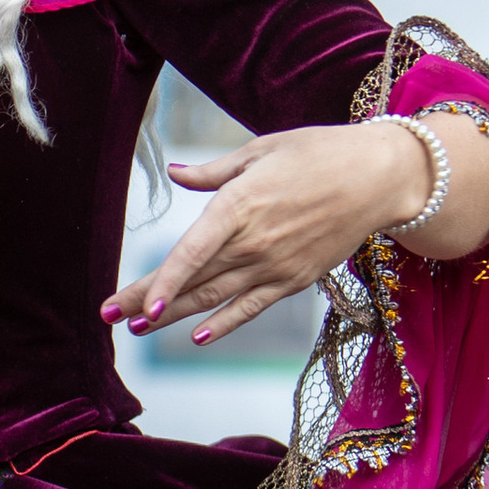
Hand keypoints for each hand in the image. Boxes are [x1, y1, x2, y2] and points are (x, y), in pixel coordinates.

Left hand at [100, 112, 488, 347]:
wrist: (379, 178)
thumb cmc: (318, 153)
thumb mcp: (261, 150)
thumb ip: (214, 172)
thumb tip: (176, 173)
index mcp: (239, 206)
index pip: (190, 254)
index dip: (159, 283)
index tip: (134, 305)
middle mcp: (253, 243)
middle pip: (192, 281)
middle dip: (148, 302)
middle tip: (109, 317)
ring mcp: (275, 266)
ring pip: (215, 299)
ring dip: (174, 317)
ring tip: (138, 330)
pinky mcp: (294, 279)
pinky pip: (252, 307)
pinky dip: (225, 324)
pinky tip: (198, 337)